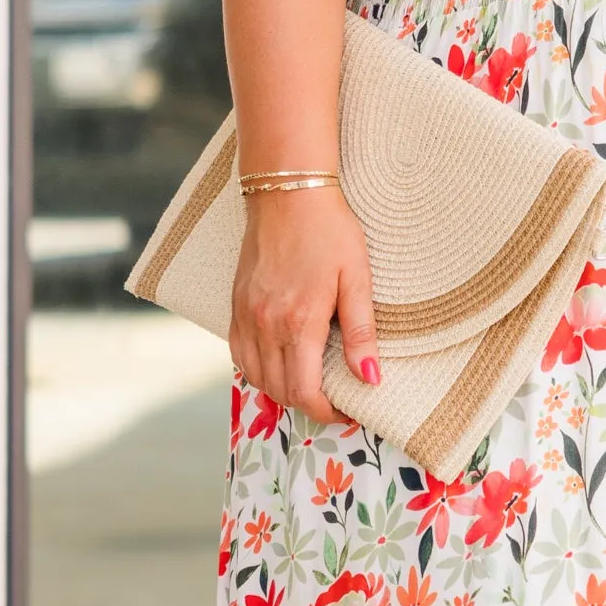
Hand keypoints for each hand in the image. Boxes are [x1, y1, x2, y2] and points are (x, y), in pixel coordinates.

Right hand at [228, 184, 380, 418]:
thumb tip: (371, 378)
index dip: (326, 412)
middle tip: (333, 400)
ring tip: (309, 385)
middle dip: (307, 404)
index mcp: (298, 322)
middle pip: (279, 390)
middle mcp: (265, 325)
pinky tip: (278, 365)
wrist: (286, 192)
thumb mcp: (357, 278)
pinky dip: (257, 370)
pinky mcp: (234, 305)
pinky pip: (238, 354)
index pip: (304, 391)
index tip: (346, 411)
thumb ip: (361, 332)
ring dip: (281, 390)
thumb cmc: (329, 230)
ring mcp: (245, 316)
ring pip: (255, 376)